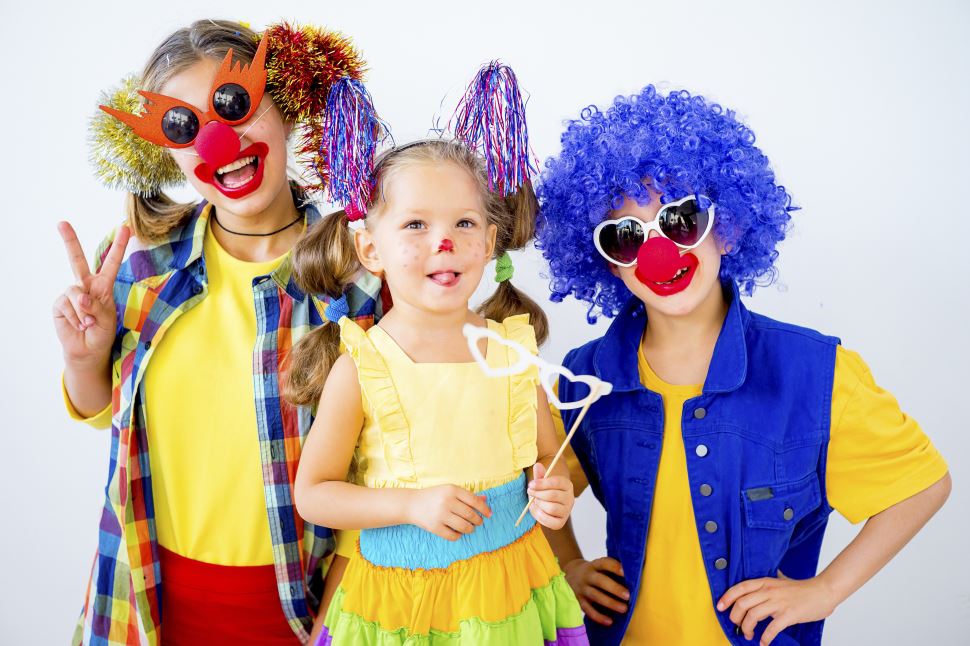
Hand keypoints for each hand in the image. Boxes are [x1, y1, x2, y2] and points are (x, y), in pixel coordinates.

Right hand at [53, 222, 129, 367]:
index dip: (118, 246)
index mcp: (103, 286)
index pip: (111, 263)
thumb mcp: (107, 320)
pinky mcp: (60, 304)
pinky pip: (67, 306)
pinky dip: (76, 318)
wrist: (87, 350)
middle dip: (69, 241)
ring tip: (89, 324)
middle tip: (62, 223)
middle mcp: (86, 286)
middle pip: (77, 260)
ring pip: (76, 293)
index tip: (125, 228)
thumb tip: (81, 297)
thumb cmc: (102, 333)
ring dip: (84, 311)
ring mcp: (72, 294)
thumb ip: (97, 307)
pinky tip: (79, 326)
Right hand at [406, 484, 491, 540]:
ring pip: (464, 527)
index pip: (474, 501)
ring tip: (469, 528)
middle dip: (478, 521)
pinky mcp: (435, 527)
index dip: (484, 509)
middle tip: (478, 522)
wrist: (412, 504)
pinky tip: (457, 532)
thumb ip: (467, 495)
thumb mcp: (450, 491)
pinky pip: (454, 536)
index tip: (489, 514)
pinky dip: (459, 535)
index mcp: (452, 490)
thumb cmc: (435, 496)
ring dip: (470, 529)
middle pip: (471, 515)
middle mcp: (446, 501)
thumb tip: (485, 500)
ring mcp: (440, 515)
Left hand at [527, 462, 574, 528]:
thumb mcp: (542, 482)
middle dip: (538, 494)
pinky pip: (549, 521)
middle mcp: (570, 498)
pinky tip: (535, 509)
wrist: (548, 504)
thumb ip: (540, 475)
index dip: (542, 483)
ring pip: (551, 508)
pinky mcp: (560, 522)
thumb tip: (537, 465)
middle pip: (552, 495)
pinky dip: (538, 515)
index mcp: (567, 485)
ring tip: (534, 501)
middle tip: (530, 492)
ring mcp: (566, 511)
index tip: (530, 484)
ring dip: (538, 504)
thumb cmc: (544, 491)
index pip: (556, 482)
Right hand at [562, 557, 628, 625]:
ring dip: (610, 603)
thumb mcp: (599, 567)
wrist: (571, 575)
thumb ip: (612, 570)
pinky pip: (588, 610)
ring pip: (595, 595)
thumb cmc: (595, 572)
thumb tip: (635, 577)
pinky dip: (598, 616)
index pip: (604, 563)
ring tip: (624, 609)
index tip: (625, 572)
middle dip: (614, 588)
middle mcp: (587, 576)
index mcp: (594, 565)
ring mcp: (581, 588)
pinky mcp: (578, 601)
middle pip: (600, 581)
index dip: (614, 567)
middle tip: (628, 596)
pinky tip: (610, 621)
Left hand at [717, 572, 838, 644]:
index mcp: (765, 582)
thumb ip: (766, 585)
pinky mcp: (789, 615)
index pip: (740, 587)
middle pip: (742, 603)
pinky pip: (771, 628)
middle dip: (734, 617)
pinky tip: (764, 643)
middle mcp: (769, 591)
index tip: (720, 607)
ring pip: (753, 616)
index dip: (727, 597)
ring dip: (747, 628)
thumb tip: (753, 589)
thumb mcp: (779, 582)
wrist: (822, 591)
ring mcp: (779, 603)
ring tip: (748, 635)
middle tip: (736, 625)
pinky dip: (765, 638)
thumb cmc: (801, 589)